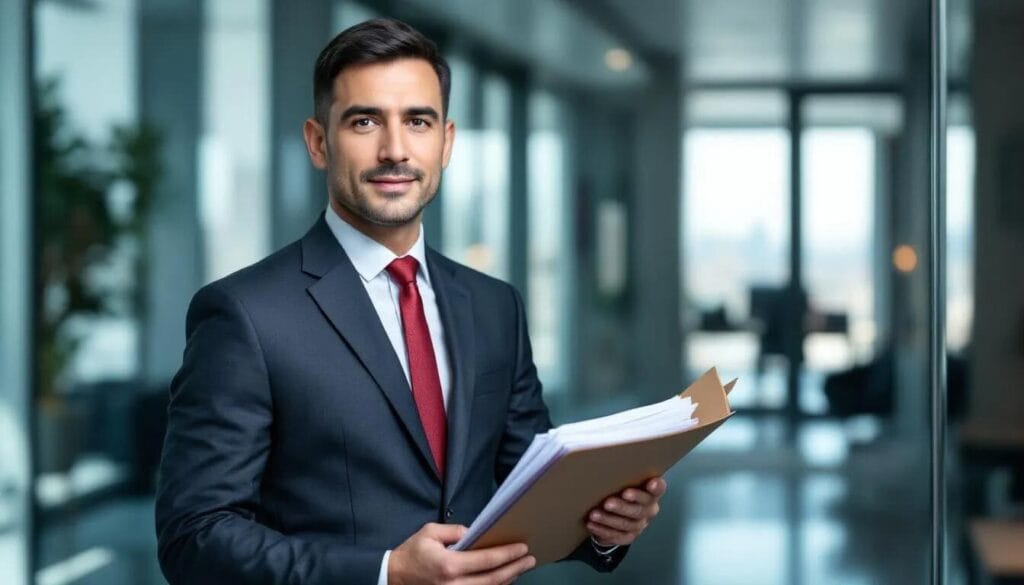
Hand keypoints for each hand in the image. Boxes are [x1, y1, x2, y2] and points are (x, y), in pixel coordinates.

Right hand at [388, 523, 535, 584]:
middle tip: (530, 559)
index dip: (507, 554)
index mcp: (450, 565)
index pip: (486, 560)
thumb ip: (453, 531)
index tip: (522, 548)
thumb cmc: (412, 553)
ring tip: (521, 568)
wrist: (392, 578)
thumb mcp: (429, 533)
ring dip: (508, 580)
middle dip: (515, 569)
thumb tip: (474, 533)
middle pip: (493, 579)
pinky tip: (503, 580)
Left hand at [585, 477, 665, 546]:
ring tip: (594, 514)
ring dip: (609, 520)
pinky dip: (604, 530)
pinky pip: (618, 535)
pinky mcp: (629, 535)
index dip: (656, 487)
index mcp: (651, 493)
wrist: (615, 511)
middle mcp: (649, 509)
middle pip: (639, 510)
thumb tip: (603, 458)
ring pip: (627, 524)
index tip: (651, 483)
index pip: (658, 489)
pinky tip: (592, 524)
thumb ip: (621, 474)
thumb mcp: (622, 480)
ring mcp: (640, 524)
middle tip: (608, 503)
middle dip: (623, 507)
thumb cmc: (619, 488)